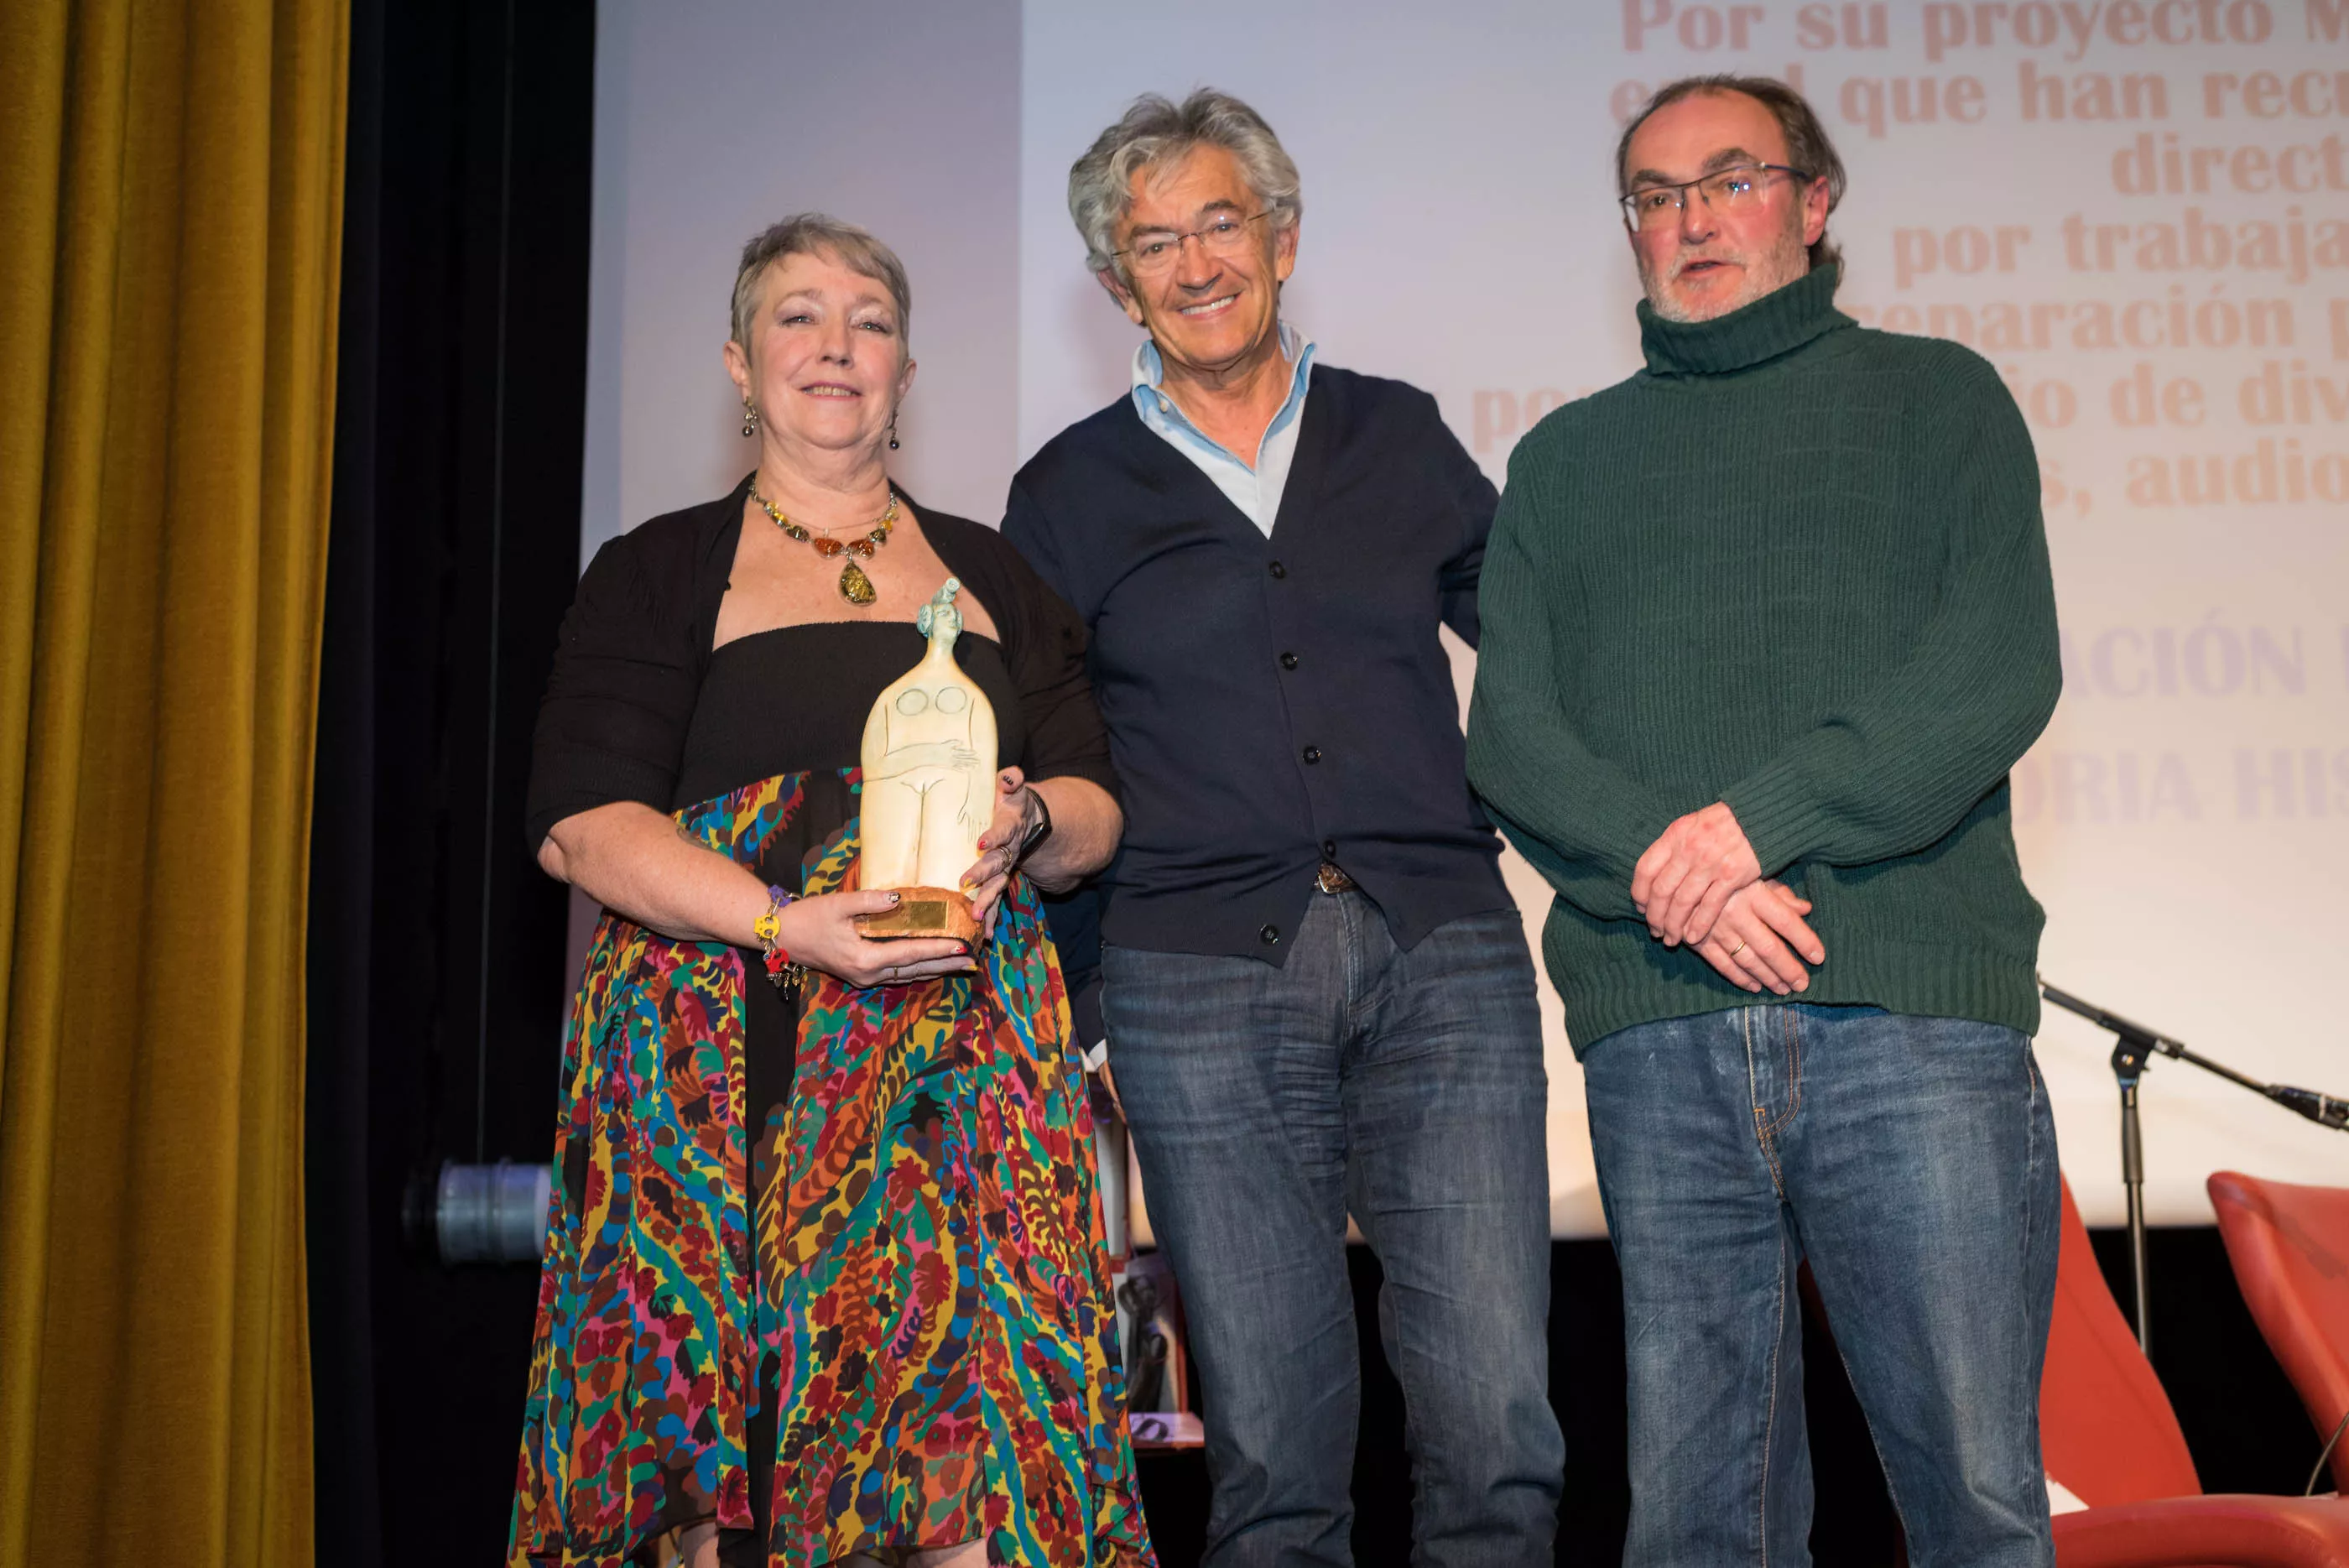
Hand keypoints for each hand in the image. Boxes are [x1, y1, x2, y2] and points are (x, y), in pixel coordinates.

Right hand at [776, 889, 974, 987]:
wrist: (784, 936)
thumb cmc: (810, 917)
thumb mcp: (839, 904)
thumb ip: (870, 901)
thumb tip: (898, 898)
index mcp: (864, 958)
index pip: (910, 953)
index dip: (938, 949)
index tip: (962, 946)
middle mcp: (868, 974)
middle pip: (915, 970)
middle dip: (946, 964)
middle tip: (973, 960)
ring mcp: (865, 978)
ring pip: (909, 975)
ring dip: (936, 969)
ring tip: (962, 965)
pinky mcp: (863, 975)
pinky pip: (898, 974)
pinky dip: (919, 968)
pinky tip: (934, 964)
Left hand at [958, 768, 1042, 935]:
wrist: (1031, 820)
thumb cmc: (1012, 801)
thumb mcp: (1013, 788)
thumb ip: (1012, 780)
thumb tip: (1011, 774)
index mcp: (1010, 826)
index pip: (1002, 832)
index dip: (993, 837)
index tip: (981, 843)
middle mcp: (1010, 849)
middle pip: (998, 863)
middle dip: (983, 874)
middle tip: (965, 883)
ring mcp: (1007, 866)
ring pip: (998, 885)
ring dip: (988, 901)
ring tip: (977, 917)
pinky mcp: (1002, 877)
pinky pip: (997, 898)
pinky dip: (992, 917)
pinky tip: (984, 935)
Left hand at [1632, 801, 1760, 947]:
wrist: (1761, 817)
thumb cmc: (1723, 823)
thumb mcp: (1691, 824)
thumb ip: (1673, 846)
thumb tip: (1652, 875)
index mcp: (1675, 835)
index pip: (1645, 869)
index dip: (1639, 893)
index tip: (1641, 908)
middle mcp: (1689, 849)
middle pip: (1661, 891)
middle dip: (1654, 916)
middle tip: (1655, 931)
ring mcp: (1710, 863)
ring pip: (1682, 902)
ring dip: (1674, 925)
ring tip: (1671, 939)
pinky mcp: (1732, 875)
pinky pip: (1710, 906)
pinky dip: (1699, 925)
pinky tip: (1692, 938)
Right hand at [1691, 880, 1825, 996]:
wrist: (1676, 875)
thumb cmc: (1723, 872)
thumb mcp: (1752, 873)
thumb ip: (1779, 892)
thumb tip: (1806, 909)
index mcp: (1753, 893)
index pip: (1786, 921)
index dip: (1805, 941)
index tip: (1819, 957)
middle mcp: (1736, 913)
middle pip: (1768, 947)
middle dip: (1788, 969)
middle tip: (1802, 984)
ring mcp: (1715, 928)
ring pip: (1747, 960)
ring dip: (1767, 978)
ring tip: (1783, 989)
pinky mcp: (1698, 940)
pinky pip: (1722, 964)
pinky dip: (1739, 978)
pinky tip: (1754, 986)